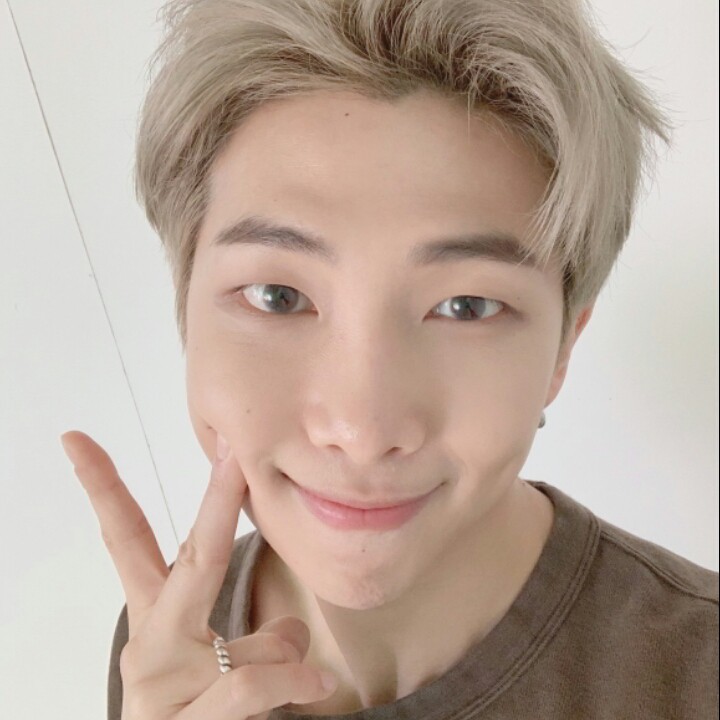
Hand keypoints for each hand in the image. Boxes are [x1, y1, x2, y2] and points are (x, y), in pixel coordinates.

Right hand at [60, 430, 337, 719]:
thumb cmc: (201, 718)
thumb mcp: (221, 671)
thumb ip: (256, 642)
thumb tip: (293, 628)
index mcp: (155, 620)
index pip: (126, 541)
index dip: (103, 488)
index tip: (78, 438)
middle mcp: (149, 647)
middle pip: (188, 561)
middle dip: (216, 504)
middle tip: (231, 450)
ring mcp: (158, 689)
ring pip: (241, 646)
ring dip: (281, 659)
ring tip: (303, 678)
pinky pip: (249, 685)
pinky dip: (293, 682)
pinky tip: (315, 685)